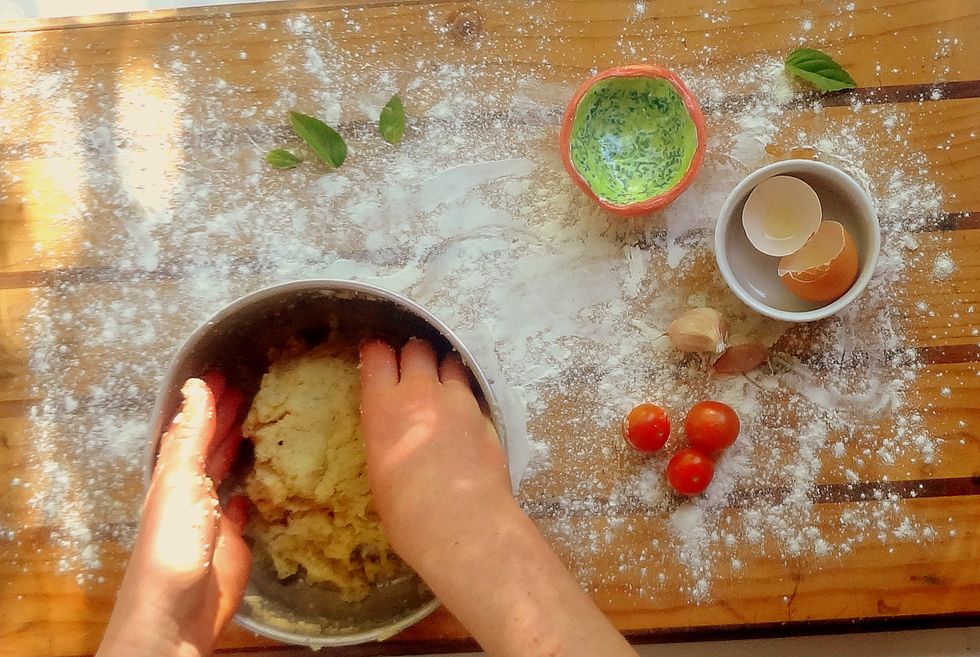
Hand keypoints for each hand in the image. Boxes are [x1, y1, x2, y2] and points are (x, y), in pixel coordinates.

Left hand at [97, 374, 249, 656]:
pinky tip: (259, 480)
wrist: (175, 616)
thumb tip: (195, 386)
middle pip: (209, 445)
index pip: (192, 426)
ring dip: (238, 446)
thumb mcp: (180, 482)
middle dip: (225, 415)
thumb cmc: (173, 547)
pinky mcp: (232, 542)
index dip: (207, 400)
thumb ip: (190, 436)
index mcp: (174, 473)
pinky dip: (250, 488)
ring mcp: (212, 517)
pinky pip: (243, 506)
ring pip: (225, 471)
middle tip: (250, 386)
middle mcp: (192, 491)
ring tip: (261, 419)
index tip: (226, 370)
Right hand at [359, 339, 515, 573]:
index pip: (377, 357)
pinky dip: (467, 394)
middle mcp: (421, 392)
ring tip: (442, 382)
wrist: (463, 523)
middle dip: (413, 354)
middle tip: (413, 369)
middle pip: (416, 349)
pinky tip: (466, 412)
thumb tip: (397, 431)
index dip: (377, 352)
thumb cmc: (407, 512)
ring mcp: (458, 400)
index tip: (378, 356)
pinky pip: (474, 390)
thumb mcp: (380, 469)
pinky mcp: (486, 413)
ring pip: (451, 361)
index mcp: (383, 407)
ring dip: (444, 367)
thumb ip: (387, 435)